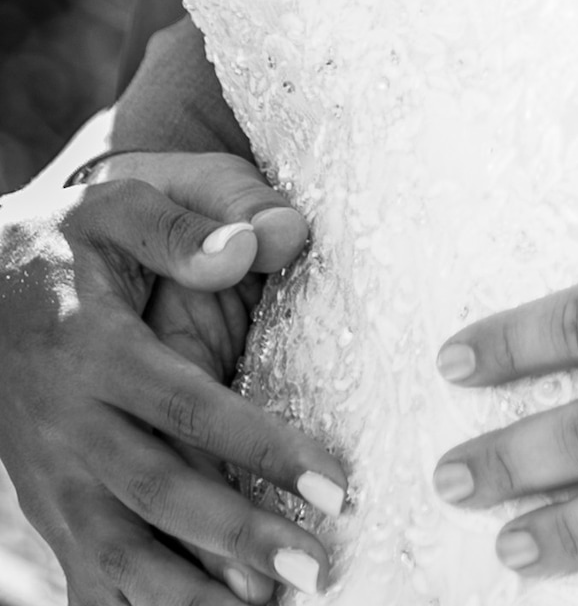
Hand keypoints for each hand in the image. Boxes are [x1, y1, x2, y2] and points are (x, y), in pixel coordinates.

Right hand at [0, 153, 345, 602]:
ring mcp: (53, 481)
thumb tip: (253, 243)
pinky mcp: (48, 513)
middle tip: (317, 569)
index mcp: (95, 351)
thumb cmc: (70, 243)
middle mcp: (70, 427)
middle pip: (160, 495)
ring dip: (190, 596)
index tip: (334, 481)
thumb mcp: (120, 204)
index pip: (189, 409)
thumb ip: (185, 225)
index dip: (263, 449)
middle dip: (239, 538)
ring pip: (117, 556)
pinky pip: (88, 580)